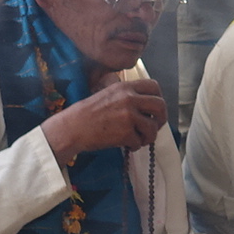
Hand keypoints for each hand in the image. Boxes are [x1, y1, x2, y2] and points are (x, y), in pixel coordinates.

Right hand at [40, 76, 166, 160]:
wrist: (72, 128)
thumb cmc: (87, 114)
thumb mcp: (108, 94)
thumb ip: (127, 95)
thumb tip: (147, 106)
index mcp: (125, 87)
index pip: (154, 86)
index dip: (158, 98)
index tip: (154, 109)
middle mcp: (129, 98)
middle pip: (160, 105)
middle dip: (161, 119)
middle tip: (154, 127)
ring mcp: (128, 115)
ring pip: (153, 127)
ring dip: (148, 137)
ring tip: (138, 140)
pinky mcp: (125, 132)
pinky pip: (140, 141)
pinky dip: (135, 146)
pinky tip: (126, 145)